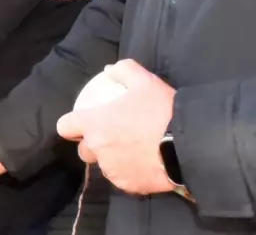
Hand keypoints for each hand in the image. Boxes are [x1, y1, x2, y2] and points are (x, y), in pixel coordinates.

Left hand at [56, 60, 176, 195]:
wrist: (190, 145)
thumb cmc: (162, 111)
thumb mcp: (144, 81)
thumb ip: (123, 71)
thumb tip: (109, 70)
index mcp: (94, 124)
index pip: (64, 126)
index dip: (71, 125)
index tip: (82, 122)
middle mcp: (99, 150)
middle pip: (84, 150)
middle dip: (93, 145)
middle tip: (111, 136)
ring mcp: (113, 171)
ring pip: (104, 166)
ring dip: (112, 159)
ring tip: (131, 151)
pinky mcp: (130, 186)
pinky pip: (124, 180)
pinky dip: (130, 173)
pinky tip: (145, 164)